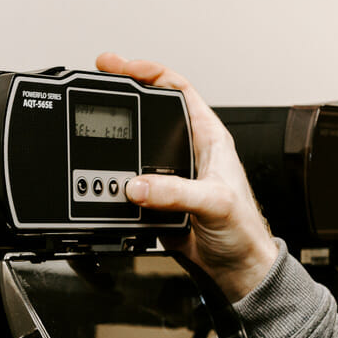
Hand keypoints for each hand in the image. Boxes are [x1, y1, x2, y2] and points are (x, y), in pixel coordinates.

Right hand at [95, 52, 279, 301]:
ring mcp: (172, 174)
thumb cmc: (244, 232)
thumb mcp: (214, 203)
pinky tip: (102, 174)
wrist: (237, 271)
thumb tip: (139, 185)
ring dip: (116, 137)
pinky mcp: (158, 199)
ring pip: (136, 145)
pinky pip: (130, 181)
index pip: (179, 89)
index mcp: (210, 138)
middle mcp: (190, 151)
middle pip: (152, 111)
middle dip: (124, 92)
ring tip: (93, 122)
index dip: (150, 72)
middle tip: (99, 80)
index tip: (122, 67)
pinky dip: (114, 176)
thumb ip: (176, 192)